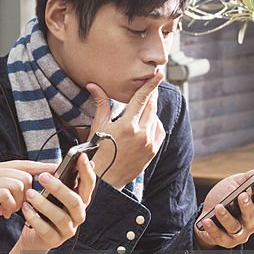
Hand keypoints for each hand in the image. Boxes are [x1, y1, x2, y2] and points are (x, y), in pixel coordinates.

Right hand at [0, 160, 56, 238]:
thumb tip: (16, 190)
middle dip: (28, 193)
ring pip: (19, 183)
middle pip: (24, 174)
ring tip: (8, 212)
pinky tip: (1, 214)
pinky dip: (9, 206)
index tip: (57, 172)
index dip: (41, 168)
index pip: (22, 163)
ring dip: (19, 201)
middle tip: (17, 208)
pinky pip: (6, 194)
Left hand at [17, 153, 95, 249]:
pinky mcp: (54, 241)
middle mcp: (78, 215)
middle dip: (59, 188)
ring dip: (43, 203)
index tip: (81, 157)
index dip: (86, 171)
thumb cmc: (45, 210)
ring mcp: (68, 230)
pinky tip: (25, 208)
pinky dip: (34, 218)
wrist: (34, 236)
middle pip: (75, 201)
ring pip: (60, 216)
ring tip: (29, 193)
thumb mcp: (53, 193)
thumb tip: (75, 158)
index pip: (88, 185)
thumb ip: (63, 178)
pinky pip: (46, 229)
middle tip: (43, 177)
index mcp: (80, 200)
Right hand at [85, 70, 165, 188]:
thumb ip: (101, 104)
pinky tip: (146, 122)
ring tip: (143, 106)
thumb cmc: (98, 153)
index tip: (159, 74)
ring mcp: (150, 143)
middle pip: (151, 106)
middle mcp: (142, 134)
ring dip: (151, 109)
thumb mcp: (98, 127)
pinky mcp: (153, 150)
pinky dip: (155, 123)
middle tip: (150, 85)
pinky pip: (159, 130)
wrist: (106, 179)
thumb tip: (93, 86)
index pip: (142, 99)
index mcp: (127, 126)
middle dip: (151, 95)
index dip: (151, 85)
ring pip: (156, 118)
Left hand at [195, 169, 253, 248]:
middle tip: (241, 195)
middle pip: (251, 215)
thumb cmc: (224, 198)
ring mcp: (240, 234)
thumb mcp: (234, 184)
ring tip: (218, 207)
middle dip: (247, 206)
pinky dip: (213, 229)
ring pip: (235, 227)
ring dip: (226, 217)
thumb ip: (247, 178)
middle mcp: (250, 222)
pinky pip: (220, 237)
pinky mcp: (226, 242)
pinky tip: (207, 220)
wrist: (207, 216)